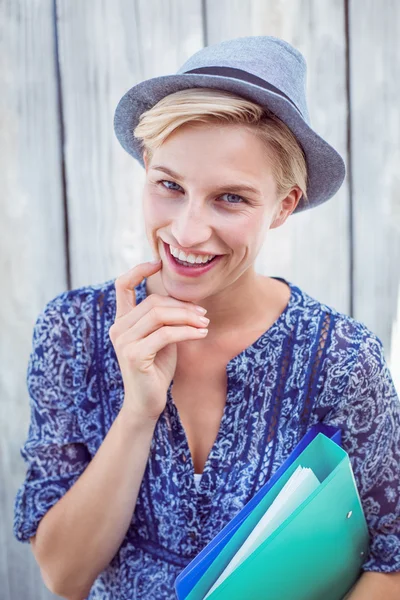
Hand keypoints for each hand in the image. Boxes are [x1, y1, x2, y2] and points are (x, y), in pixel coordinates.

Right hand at [109, 260, 208, 420]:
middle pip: (153, 302)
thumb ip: (165, 318)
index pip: (122, 286)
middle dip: (183, 306)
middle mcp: (118, 328)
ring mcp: (123, 341)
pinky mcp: (133, 354)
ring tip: (204, 324)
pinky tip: (201, 334)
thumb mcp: (161, 337)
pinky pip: (165, 334)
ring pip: (159, 315)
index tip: (158, 263)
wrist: (146, 402)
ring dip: (187, 317)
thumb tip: (188, 297)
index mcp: (122, 321)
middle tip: (203, 315)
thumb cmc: (156, 368)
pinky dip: (187, 332)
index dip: (138, 270)